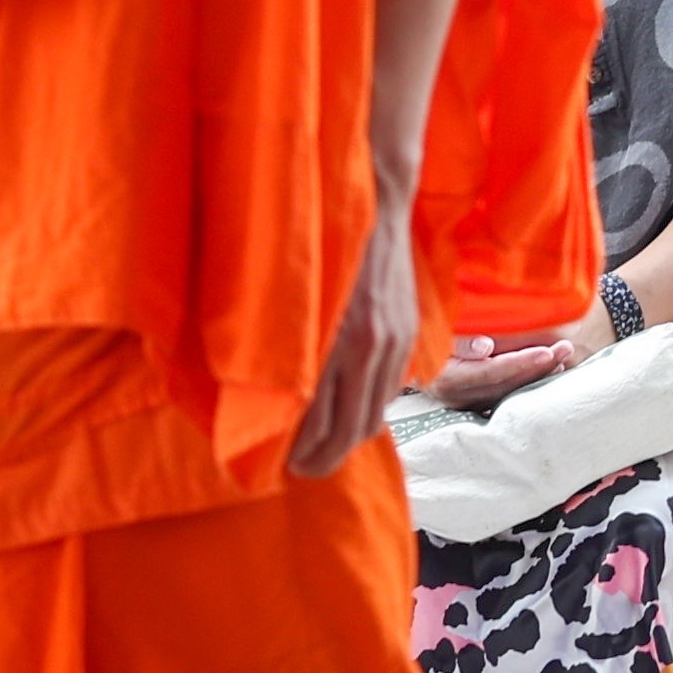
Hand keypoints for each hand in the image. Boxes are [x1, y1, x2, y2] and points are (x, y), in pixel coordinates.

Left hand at [294, 198, 421, 479]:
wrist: (376, 202)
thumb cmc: (316, 239)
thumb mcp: (286, 293)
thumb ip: (282, 344)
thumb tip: (266, 395)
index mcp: (335, 341)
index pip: (319, 422)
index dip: (300, 452)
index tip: (280, 466)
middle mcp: (370, 349)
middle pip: (351, 430)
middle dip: (325, 458)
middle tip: (301, 471)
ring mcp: (393, 344)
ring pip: (375, 415)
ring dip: (349, 439)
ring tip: (323, 447)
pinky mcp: (406, 335)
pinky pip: (389, 391)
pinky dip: (368, 410)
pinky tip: (349, 409)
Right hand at [433, 305, 611, 412]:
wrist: (403, 360)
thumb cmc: (419, 339)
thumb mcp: (433, 333)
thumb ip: (458, 340)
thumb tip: (486, 346)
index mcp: (448, 378)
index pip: (492, 370)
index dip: (520, 362)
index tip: (547, 351)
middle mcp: (458, 396)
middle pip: (506, 384)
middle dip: (538, 367)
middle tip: (565, 348)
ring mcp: (465, 404)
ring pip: (509, 392)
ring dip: (537, 376)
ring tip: (562, 358)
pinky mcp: (471, 404)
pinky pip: (505, 395)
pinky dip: (527, 382)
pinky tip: (546, 370)